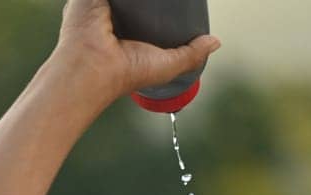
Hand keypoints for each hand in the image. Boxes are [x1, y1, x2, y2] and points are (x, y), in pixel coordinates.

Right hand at [47, 0, 221, 108]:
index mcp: (120, 26)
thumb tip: (215, 42)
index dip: (156, 3)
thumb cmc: (126, 72)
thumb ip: (190, 54)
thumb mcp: (167, 65)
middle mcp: (106, 10)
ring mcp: (96, 0)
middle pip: (133, 0)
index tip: (175, 2)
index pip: (140, 7)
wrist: (94, 68)